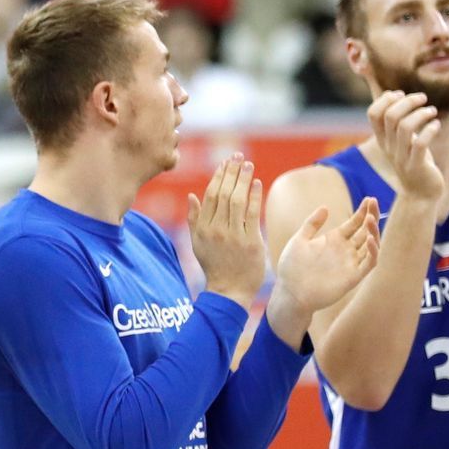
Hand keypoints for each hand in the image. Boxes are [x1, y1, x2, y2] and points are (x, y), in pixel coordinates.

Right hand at [188, 155, 266, 307]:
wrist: (229, 291)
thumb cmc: (214, 266)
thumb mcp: (198, 244)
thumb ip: (194, 219)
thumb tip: (192, 195)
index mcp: (203, 228)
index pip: (210, 195)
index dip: (218, 177)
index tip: (226, 163)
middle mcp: (216, 229)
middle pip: (223, 194)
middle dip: (231, 172)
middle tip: (238, 156)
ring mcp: (233, 235)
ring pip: (237, 200)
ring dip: (243, 179)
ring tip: (248, 164)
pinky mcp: (250, 242)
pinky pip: (252, 214)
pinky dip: (254, 196)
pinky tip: (256, 183)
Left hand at [271, 198, 379, 327]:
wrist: (290, 292)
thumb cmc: (292, 267)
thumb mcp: (299, 240)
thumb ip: (311, 224)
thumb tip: (325, 207)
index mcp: (335, 240)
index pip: (355, 223)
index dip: (363, 211)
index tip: (369, 199)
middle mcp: (346, 250)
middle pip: (365, 231)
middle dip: (371, 216)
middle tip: (374, 203)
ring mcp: (350, 263)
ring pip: (371, 245)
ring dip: (373, 232)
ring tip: (370, 219)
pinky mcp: (353, 277)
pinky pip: (368, 263)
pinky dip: (373, 252)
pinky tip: (370, 240)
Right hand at [367, 90, 443, 200]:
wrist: (421, 196)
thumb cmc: (415, 163)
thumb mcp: (402, 141)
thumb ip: (397, 122)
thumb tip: (394, 94)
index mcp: (383, 140)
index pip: (373, 113)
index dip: (386, 99)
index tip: (401, 94)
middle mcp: (389, 148)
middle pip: (391, 116)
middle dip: (408, 101)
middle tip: (423, 98)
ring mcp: (402, 157)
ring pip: (405, 127)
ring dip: (421, 114)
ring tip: (432, 111)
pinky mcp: (417, 166)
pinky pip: (420, 144)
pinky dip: (430, 130)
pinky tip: (436, 125)